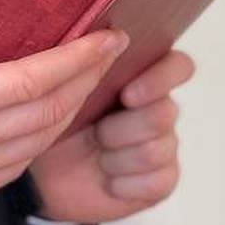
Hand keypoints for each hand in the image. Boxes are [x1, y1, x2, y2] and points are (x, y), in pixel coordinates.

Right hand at [0, 0, 127, 224]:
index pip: (28, 83)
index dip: (76, 60)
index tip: (106, 38)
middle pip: (48, 113)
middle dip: (88, 80)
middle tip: (112, 50)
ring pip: (38, 144)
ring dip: (72, 111)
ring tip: (91, 79)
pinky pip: (16, 169)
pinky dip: (44, 142)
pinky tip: (50, 123)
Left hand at [27, 50, 194, 223]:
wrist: (46, 177)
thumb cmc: (55, 126)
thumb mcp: (63, 94)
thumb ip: (87, 66)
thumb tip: (103, 41)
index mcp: (141, 78)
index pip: (178, 66)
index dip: (162, 78)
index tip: (128, 94)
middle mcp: (159, 109)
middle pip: (165, 113)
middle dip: (120, 129)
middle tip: (95, 135)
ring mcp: (163, 146)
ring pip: (156, 149)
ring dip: (116, 157)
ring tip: (97, 156)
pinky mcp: (160, 181)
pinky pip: (157, 181)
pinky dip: (124, 183)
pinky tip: (107, 180)